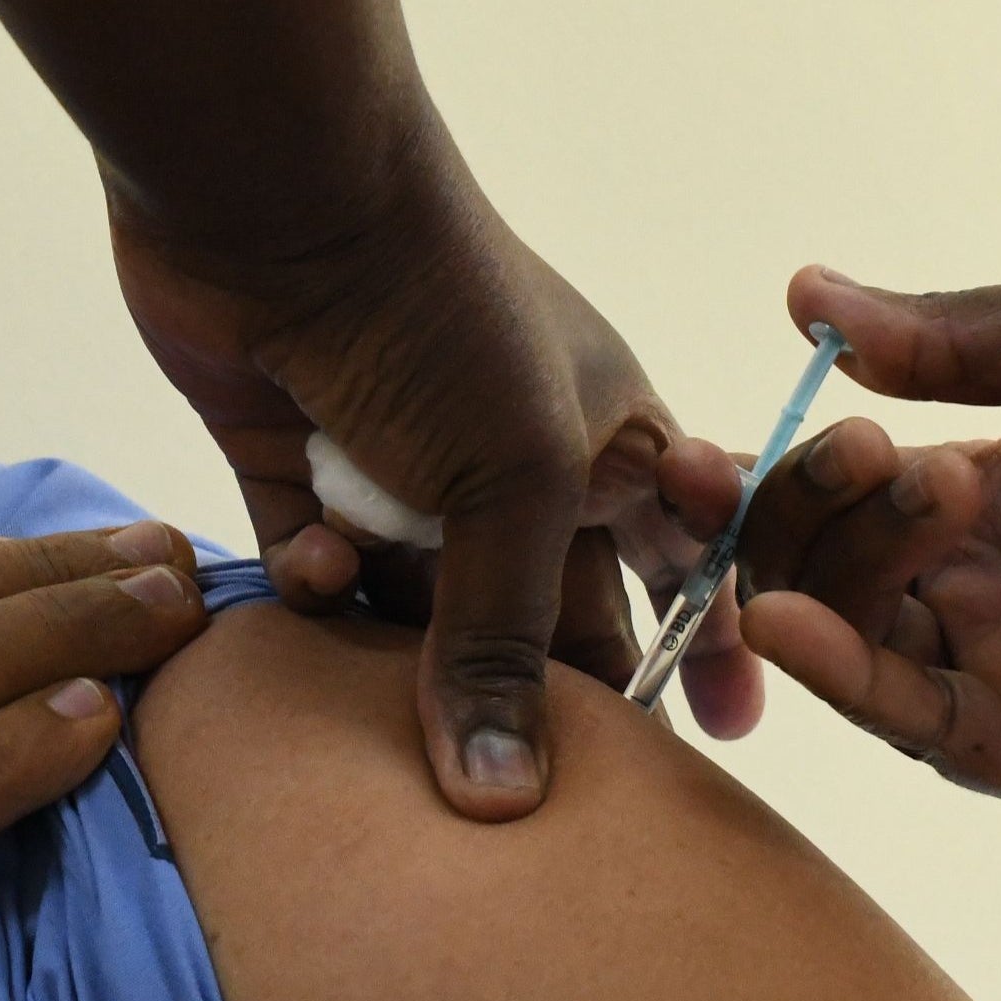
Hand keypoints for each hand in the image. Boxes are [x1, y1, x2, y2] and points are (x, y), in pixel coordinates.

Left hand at [107, 146, 759, 818]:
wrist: (279, 197)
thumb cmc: (442, 318)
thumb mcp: (511, 487)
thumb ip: (504, 646)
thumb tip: (505, 802)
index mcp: (607, 437)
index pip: (679, 558)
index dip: (704, 639)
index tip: (720, 737)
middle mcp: (509, 457)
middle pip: (536, 608)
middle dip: (531, 681)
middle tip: (527, 778)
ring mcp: (399, 462)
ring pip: (411, 603)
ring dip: (399, 638)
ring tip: (395, 683)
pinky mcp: (296, 465)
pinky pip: (318, 569)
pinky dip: (317, 576)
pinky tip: (314, 559)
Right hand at [732, 268, 1000, 806]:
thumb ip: (946, 337)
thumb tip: (807, 296)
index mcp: (995, 500)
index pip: (839, 500)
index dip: (768, 476)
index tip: (706, 444)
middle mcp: (987, 594)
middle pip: (823, 569)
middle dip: (784, 511)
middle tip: (812, 456)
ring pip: (849, 636)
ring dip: (822, 566)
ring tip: (870, 497)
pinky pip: (906, 720)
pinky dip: (836, 673)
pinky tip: (791, 618)